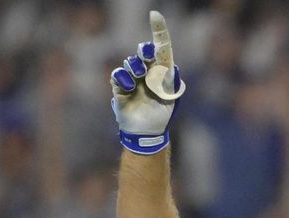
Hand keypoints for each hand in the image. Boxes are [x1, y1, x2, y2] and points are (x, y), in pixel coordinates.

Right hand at [110, 11, 185, 154]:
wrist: (148, 131)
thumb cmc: (162, 113)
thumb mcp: (170, 94)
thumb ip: (169, 77)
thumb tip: (169, 63)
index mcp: (163, 71)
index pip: (161, 47)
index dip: (158, 30)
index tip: (155, 15)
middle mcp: (148, 71)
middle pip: (144, 51)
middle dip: (145, 50)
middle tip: (147, 56)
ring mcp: (133, 78)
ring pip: (130, 61)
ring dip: (135, 67)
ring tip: (139, 77)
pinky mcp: (120, 87)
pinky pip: (118, 75)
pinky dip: (124, 79)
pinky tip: (129, 88)